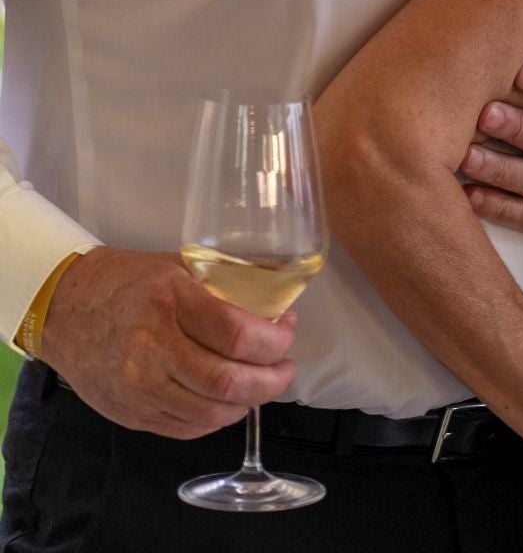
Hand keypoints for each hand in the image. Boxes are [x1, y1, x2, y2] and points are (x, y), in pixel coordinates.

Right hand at [39, 246, 298, 437]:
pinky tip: (229, 402)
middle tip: (286, 367)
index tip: (287, 330)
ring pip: (211, 413)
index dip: (273, 340)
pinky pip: (187, 428)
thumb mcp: (177, 265)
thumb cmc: (125, 281)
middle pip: (228, 381)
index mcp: (170, 302)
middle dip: (271, 379)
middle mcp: (154, 349)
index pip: (236, 333)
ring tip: (262, 384)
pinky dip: (217, 419)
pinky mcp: (132, 414)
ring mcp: (141, 388)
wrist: (64, 309)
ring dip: (249, 403)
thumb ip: (225, 279)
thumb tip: (279, 283)